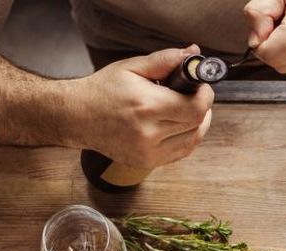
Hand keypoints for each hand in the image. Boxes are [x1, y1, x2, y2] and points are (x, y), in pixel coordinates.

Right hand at [70, 46, 213, 167]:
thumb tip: (193, 53)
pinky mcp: (148, 163)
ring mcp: (149, 152)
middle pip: (196, 124)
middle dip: (202, 107)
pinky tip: (180, 124)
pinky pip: (181, 152)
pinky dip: (187, 137)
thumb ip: (164, 60)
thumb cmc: (104, 90)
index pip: (195, 108)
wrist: (79, 117)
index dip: (205, 96)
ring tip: (187, 108)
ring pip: (193, 140)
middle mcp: (149, 133)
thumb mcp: (131, 67)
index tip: (202, 86)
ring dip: (197, 123)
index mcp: (146, 106)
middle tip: (194, 94)